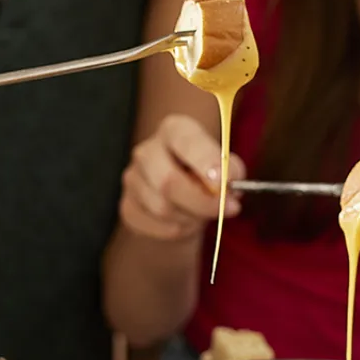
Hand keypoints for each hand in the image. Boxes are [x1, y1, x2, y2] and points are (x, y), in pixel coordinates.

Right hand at [119, 114, 245, 241]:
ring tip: (203, 213)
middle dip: (201, 202)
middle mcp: (148, 150)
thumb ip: (231, 169)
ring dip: (191, 217)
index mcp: (174, 130)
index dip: (205, 162)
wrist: (184, 199)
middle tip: (228, 209)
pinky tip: (186, 221)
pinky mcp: (128, 206)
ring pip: (162, 208)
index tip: (222, 183)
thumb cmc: (207, 175)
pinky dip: (177, 230)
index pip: (185, 141)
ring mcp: (133, 179)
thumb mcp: (226, 165)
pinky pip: (155, 225)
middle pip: (167, 181)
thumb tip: (230, 180)